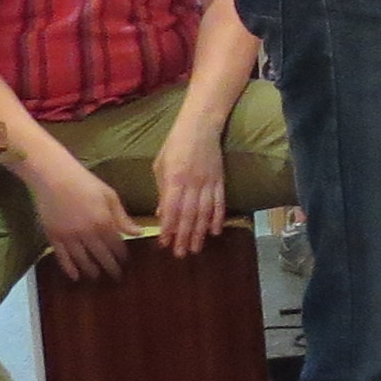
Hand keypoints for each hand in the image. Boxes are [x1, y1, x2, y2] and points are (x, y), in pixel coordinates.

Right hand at [30, 153, 136, 279]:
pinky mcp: (53, 237)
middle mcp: (88, 232)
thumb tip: (138, 233)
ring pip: (83, 260)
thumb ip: (122, 217)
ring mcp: (69, 236)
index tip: (126, 264)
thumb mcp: (109, 195)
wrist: (53, 176)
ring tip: (98, 277)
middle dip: (111, 268)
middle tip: (117, 278)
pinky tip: (76, 277)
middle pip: (102, 256)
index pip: (117, 246)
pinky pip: (62, 258)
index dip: (122, 257)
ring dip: (92, 271)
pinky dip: (70, 269)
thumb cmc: (85, 182)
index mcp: (104, 221)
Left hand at [153, 127, 226, 258]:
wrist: (200, 126)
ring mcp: (208, 183)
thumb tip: (161, 214)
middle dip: (183, 236)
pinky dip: (218, 218)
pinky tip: (214, 231)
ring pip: (204, 213)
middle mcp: (192, 184)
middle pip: (188, 215)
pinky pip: (219, 202)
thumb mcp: (161, 165)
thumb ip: (162, 190)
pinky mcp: (220, 180)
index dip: (168, 228)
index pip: (171, 209)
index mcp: (175, 179)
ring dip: (199, 233)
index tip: (164, 243)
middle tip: (180, 254)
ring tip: (195, 248)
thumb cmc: (175, 144)